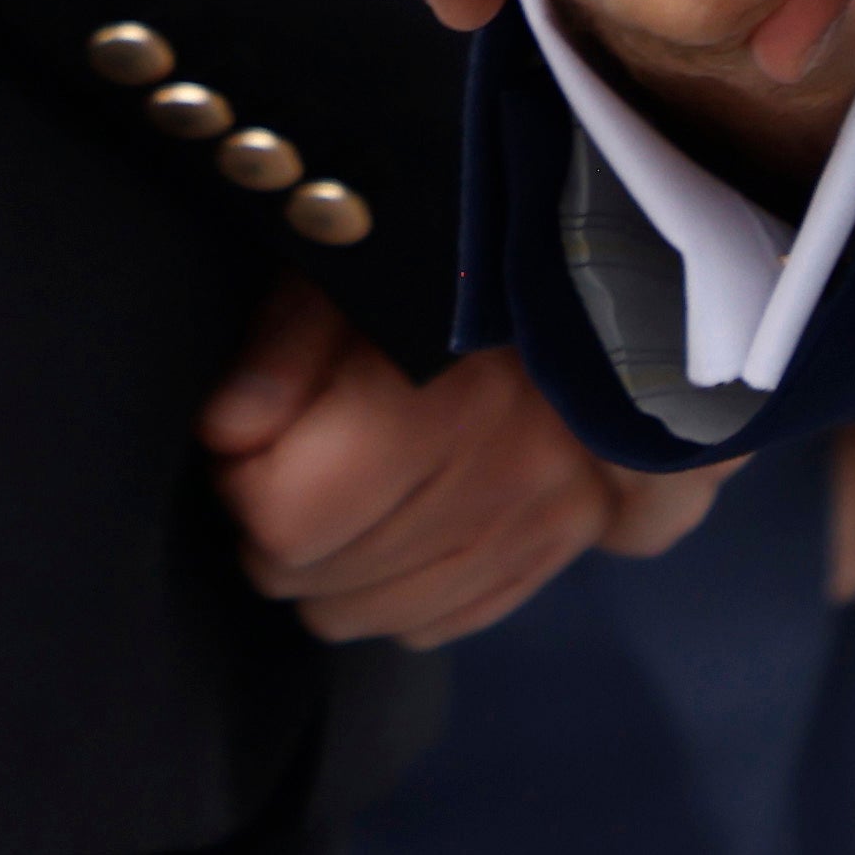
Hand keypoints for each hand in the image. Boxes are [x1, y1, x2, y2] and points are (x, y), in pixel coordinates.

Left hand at [196, 274, 719, 643]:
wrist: (630, 235)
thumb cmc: (472, 232)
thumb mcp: (363, 254)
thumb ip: (286, 346)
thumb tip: (225, 436)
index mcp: (446, 398)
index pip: (284, 520)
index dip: (242, 478)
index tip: (248, 430)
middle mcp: (505, 478)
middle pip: (318, 586)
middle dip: (277, 529)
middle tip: (286, 454)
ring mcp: (544, 523)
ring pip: (373, 618)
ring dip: (334, 568)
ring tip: (341, 483)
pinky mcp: (564, 545)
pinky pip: (439, 621)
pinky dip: (399, 587)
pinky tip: (398, 518)